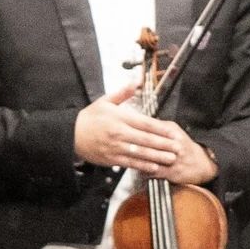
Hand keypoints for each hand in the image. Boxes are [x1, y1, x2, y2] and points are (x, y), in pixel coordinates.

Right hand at [71, 98, 209, 181]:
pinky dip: (143, 165)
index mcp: (121, 118)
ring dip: (157, 157)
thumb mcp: (105, 101)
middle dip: (164, 144)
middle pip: (146, 139)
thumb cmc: (89, 118)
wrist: (71, 135)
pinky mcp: (111, 159)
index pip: (145, 123)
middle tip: (178, 148)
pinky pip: (130, 163)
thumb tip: (136, 81)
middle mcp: (120, 133)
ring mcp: (116, 147)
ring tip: (171, 159)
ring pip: (141, 153)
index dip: (161, 129)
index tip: (173, 132)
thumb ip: (123, 93)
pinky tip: (154, 167)